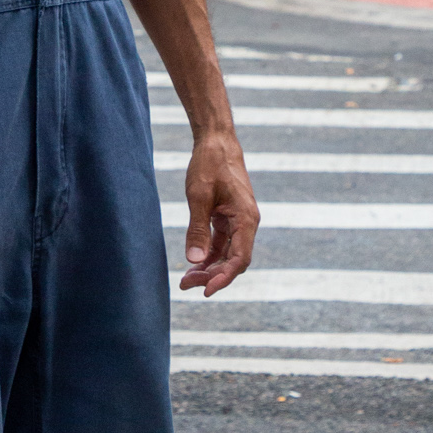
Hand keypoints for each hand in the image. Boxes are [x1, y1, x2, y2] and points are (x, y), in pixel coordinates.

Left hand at [179, 126, 258, 296]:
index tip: (206, 291)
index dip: (224, 278)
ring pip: (227, 254)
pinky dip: (208, 255)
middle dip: (212, 276)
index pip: (239, 259)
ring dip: (209, 268)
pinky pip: (221, 244)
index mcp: (246, 218)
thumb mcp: (199, 196)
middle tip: (185, 285)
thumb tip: (194, 260)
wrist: (216, 142)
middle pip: (234, 261)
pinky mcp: (228, 218)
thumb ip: (197, 229)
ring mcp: (238, 221)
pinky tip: (193, 263)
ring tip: (185, 280)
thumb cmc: (210, 165)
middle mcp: (246, 223)